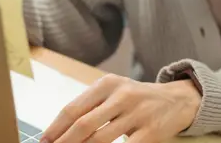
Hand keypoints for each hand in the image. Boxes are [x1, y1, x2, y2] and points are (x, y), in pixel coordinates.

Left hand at [42, 74, 201, 142]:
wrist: (176, 100)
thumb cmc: (136, 99)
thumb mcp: (113, 93)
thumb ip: (90, 107)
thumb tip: (61, 132)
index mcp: (106, 84)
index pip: (73, 108)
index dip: (56, 128)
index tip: (44, 141)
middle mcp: (121, 96)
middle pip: (83, 125)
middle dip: (65, 142)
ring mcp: (137, 114)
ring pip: (101, 140)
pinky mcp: (151, 132)